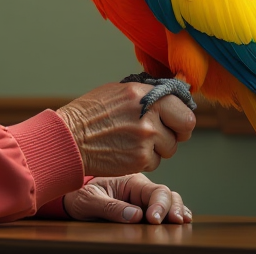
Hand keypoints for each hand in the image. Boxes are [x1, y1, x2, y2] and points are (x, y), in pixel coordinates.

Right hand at [56, 82, 195, 175]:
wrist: (69, 138)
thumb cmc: (90, 114)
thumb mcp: (118, 92)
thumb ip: (146, 95)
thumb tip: (172, 97)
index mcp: (143, 94)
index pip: (182, 105)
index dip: (181, 115)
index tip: (177, 121)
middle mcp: (148, 114)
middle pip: (185, 127)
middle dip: (178, 133)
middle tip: (164, 135)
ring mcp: (145, 137)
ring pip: (170, 148)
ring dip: (157, 148)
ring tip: (134, 142)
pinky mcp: (140, 158)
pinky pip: (155, 162)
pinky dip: (144, 161)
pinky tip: (126, 152)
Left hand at [64, 174, 191, 223]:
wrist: (75, 196)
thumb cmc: (80, 195)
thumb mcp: (90, 200)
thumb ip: (111, 207)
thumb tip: (136, 216)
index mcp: (130, 181)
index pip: (154, 190)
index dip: (159, 205)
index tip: (153, 220)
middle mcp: (141, 188)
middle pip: (167, 195)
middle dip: (173, 208)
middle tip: (175, 222)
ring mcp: (144, 198)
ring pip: (169, 201)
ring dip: (177, 210)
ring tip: (183, 222)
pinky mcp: (143, 208)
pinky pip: (163, 209)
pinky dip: (174, 213)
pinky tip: (182, 220)